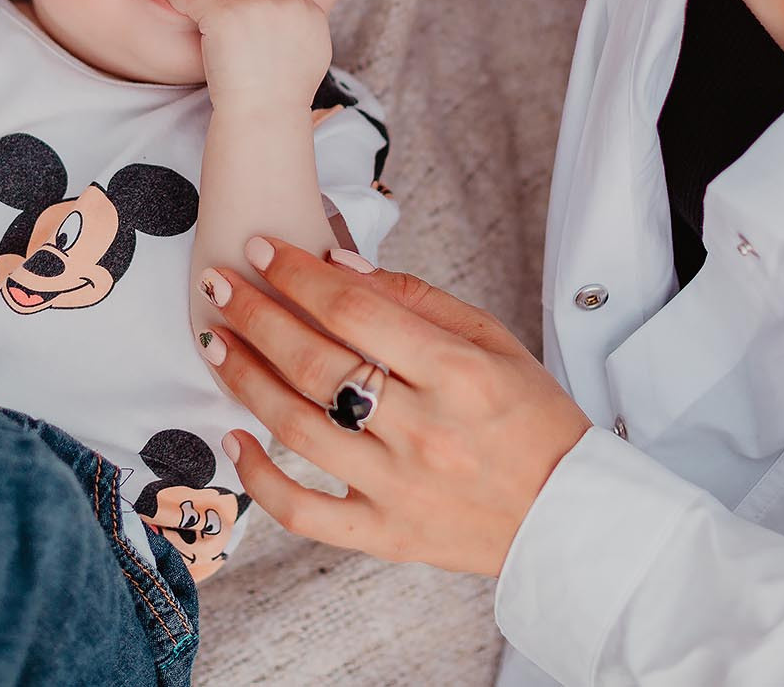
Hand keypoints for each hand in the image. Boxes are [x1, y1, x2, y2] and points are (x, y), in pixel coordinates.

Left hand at [157, 0, 331, 115]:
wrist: (265, 115)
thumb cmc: (284, 95)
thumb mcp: (313, 54)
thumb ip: (304, 25)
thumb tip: (290, 11)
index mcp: (308, 8)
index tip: (243, 13)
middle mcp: (283, 0)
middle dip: (235, 0)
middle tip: (217, 14)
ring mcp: (252, 5)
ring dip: (211, 0)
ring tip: (194, 5)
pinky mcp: (222, 14)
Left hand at [198, 235, 592, 576]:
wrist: (569, 517)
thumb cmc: (531, 417)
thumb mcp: (493, 339)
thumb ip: (416, 299)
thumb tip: (338, 265)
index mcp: (457, 373)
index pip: (355, 311)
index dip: (298, 274)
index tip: (262, 248)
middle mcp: (423, 430)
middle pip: (314, 364)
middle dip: (255, 315)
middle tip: (219, 284)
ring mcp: (399, 487)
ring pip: (297, 429)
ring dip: (245, 380)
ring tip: (215, 342)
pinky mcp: (385, 534)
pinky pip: (304, 512)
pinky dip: (259, 478)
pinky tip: (234, 438)